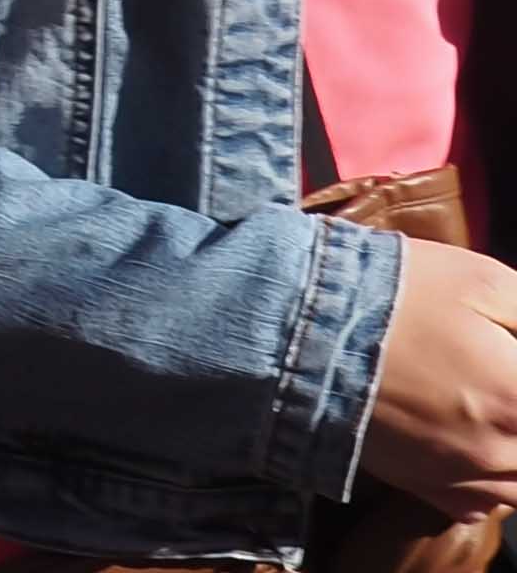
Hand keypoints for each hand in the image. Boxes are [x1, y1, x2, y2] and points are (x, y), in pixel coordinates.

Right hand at [369, 239, 516, 513]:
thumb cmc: (390, 291)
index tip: (513, 363)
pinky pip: (481, 507)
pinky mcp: (419, 485)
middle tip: (503, 385)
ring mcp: (458, 477)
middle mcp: (499, 453)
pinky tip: (477, 452)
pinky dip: (491, 487)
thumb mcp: (482, 280)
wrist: (292, 322)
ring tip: (500, 417)